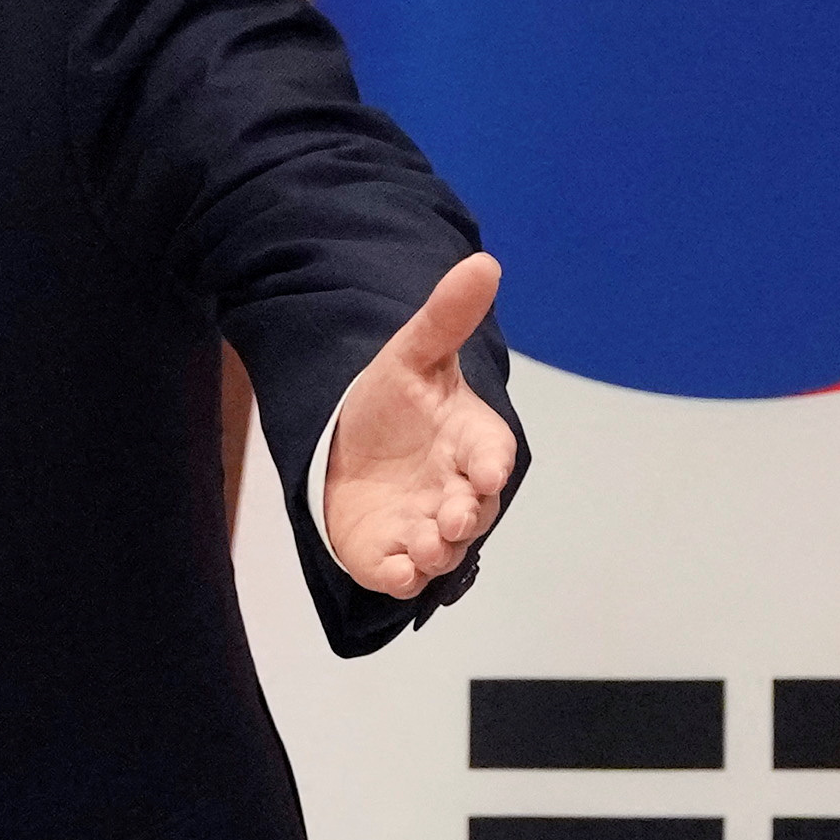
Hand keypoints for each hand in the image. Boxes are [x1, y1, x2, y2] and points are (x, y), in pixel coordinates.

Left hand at [322, 253, 518, 599]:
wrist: (348, 444)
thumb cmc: (393, 402)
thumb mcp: (412, 355)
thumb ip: (445, 317)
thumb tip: (483, 262)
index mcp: (470, 441)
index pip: (492, 452)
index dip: (491, 463)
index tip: (488, 470)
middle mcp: (456, 489)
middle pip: (473, 509)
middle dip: (465, 515)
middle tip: (452, 517)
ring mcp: (425, 525)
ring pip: (442, 549)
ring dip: (436, 550)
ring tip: (423, 544)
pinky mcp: (390, 554)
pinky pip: (402, 574)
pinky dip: (401, 577)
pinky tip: (392, 573)